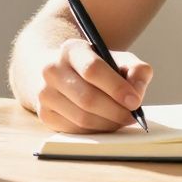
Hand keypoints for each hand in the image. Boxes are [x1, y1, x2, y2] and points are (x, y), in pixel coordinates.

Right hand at [35, 38, 153, 133]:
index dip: (116, 88)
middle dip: (115, 111)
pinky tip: (105, 123)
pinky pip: (74, 130)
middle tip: (132, 116)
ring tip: (122, 120)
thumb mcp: (118, 59)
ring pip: (81, 118)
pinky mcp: (45, 114)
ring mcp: (45, 93)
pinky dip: (95, 131)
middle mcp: (52, 70)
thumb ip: (136, 70)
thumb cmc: (96, 67)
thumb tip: (137, 92)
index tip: (135, 101)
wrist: (62, 72)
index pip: (93, 69)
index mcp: (71, 50)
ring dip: (107, 123)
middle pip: (87, 98)